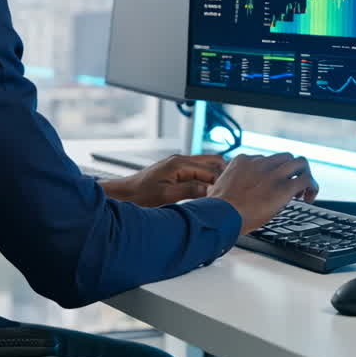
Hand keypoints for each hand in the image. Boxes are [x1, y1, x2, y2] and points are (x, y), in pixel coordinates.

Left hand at [99, 154, 226, 207]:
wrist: (124, 194)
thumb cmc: (141, 194)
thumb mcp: (166, 195)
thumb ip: (189, 190)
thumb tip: (210, 190)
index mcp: (179, 163)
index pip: (210, 170)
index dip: (221, 183)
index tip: (229, 195)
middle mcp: (181, 161)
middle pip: (212, 163)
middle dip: (222, 175)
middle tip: (230, 191)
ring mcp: (179, 166)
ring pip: (206, 167)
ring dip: (214, 178)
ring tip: (222, 193)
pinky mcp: (176, 173)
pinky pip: (197, 173)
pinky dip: (205, 180)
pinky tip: (209, 193)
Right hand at [206, 153, 319, 234]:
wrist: (220, 215)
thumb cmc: (217, 208)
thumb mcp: (218, 188)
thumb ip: (228, 184)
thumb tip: (225, 191)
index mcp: (243, 161)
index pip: (265, 159)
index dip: (272, 173)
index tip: (272, 185)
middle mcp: (260, 163)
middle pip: (286, 157)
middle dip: (291, 171)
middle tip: (291, 188)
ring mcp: (272, 174)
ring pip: (300, 162)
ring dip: (304, 174)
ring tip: (302, 192)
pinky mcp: (283, 187)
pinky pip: (306, 180)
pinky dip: (312, 187)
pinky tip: (308, 198)